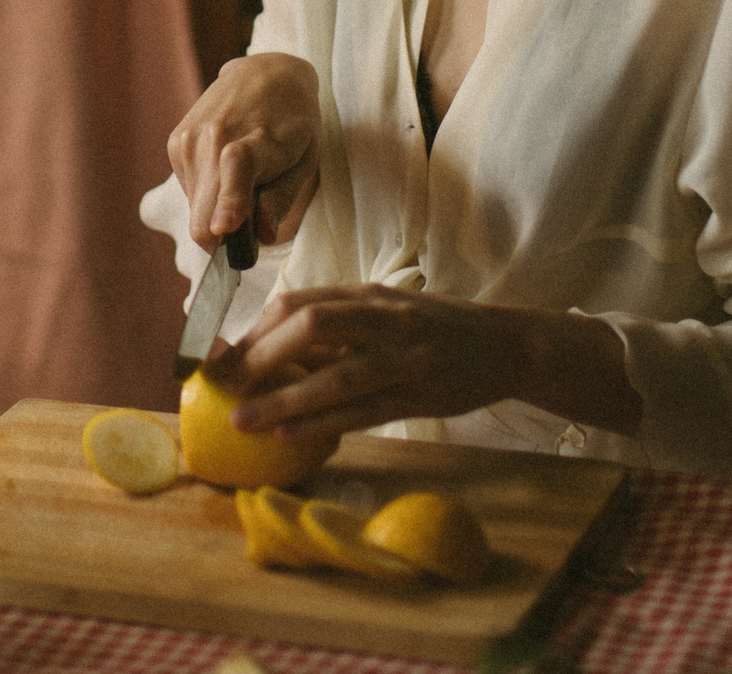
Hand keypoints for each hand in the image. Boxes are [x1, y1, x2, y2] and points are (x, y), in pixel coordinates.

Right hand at [167, 53, 321, 248]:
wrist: (265, 72)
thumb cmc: (293, 123)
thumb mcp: (305, 159)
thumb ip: (282, 199)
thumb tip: (262, 235)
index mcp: (258, 139)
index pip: (238, 168)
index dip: (230, 201)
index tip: (223, 229)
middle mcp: (216, 136)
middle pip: (203, 208)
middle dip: (222, 237)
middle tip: (248, 235)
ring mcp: (190, 139)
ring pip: (194, 209)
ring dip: (215, 213)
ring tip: (242, 184)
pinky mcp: (175, 142)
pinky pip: (188, 192)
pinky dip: (206, 195)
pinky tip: (224, 171)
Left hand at [212, 284, 641, 442]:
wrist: (508, 344)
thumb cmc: (435, 329)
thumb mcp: (386, 311)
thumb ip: (338, 324)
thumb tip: (271, 345)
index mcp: (370, 295)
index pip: (301, 303)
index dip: (256, 329)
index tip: (224, 356)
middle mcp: (386, 320)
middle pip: (313, 327)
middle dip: (262, 357)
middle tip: (225, 386)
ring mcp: (406, 359)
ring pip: (338, 376)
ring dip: (284, 399)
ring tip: (243, 421)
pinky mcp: (421, 396)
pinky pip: (365, 411)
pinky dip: (324, 423)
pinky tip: (291, 435)